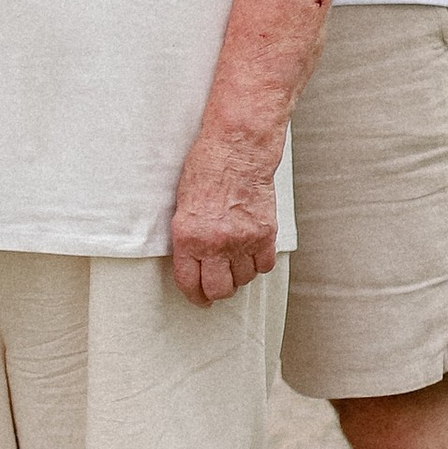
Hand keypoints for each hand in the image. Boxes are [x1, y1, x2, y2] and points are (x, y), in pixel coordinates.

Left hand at [168, 128, 280, 305]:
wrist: (237, 150)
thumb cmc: (207, 169)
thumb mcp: (182, 205)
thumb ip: (188, 237)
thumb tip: (193, 261)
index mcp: (188, 236)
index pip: (189, 282)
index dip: (194, 295)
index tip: (199, 298)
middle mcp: (215, 243)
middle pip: (219, 289)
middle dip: (217, 291)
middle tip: (218, 285)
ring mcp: (242, 241)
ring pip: (243, 279)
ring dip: (239, 275)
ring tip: (235, 261)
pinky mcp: (265, 234)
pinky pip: (264, 265)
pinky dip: (259, 263)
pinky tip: (252, 252)